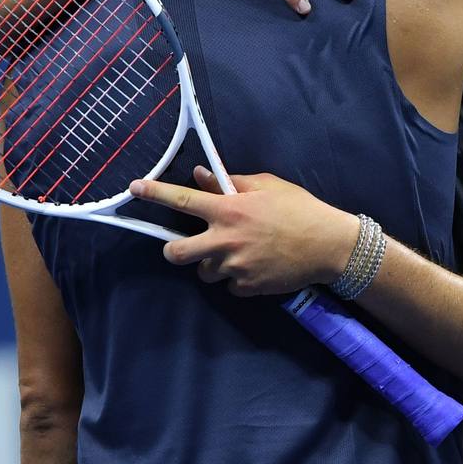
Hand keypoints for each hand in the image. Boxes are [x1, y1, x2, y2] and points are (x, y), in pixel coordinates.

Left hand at [129, 167, 360, 296]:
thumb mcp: (267, 185)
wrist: (328, 245)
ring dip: (213, 263)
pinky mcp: (247, 287)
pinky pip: (229, 285)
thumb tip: (202, 176)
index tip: (134, 188)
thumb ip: (231, 183)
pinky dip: (237, 277)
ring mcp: (235, 267)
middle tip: (181, 247)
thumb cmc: (298, 209)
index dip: (155, 194)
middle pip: (178, 252)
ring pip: (205, 271)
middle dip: (173, 250)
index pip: (183, 200)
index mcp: (229, 210)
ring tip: (238, 253)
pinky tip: (256, 265)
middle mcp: (226, 240)